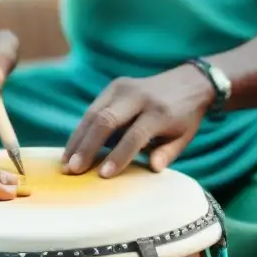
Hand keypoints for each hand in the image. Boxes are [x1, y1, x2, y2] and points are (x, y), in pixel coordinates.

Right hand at [63, 64, 215, 177]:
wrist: (189, 81)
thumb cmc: (185, 117)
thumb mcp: (184, 137)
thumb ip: (168, 153)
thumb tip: (153, 169)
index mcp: (160, 112)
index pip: (135, 135)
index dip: (118, 155)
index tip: (103, 175)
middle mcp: (139, 96)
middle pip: (106, 120)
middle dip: (87, 146)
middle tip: (73, 170)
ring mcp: (124, 87)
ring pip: (94, 113)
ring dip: (77, 139)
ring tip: (66, 163)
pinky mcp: (114, 86)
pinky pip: (93, 109)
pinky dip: (81, 130)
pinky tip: (72, 149)